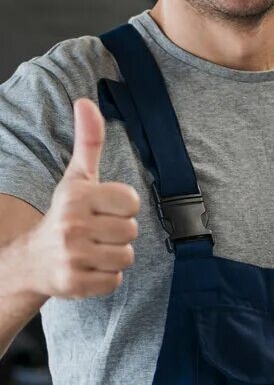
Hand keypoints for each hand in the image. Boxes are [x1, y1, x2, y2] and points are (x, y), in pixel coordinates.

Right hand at [26, 98, 140, 298]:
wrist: (32, 261)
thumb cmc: (64, 214)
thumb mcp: (76, 177)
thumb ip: (88, 140)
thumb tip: (86, 101)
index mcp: (77, 196)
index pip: (132, 202)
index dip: (122, 208)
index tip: (103, 210)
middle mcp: (72, 225)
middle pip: (132, 231)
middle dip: (118, 234)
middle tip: (96, 233)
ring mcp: (72, 255)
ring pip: (126, 256)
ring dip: (113, 256)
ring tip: (92, 251)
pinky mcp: (74, 283)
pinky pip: (116, 280)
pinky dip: (106, 278)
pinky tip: (88, 268)